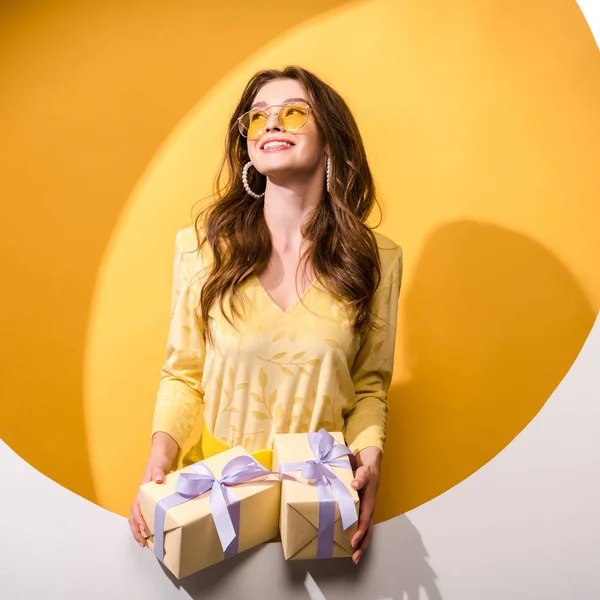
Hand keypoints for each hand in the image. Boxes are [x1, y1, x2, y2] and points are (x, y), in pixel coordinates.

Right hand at [128, 432, 178, 547]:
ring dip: (141, 530)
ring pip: (140, 517)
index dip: (138, 519)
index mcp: (142, 490)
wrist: (162, 455)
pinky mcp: (154, 499)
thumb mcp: (159, 464)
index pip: (135, 507)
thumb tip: (158, 479)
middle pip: (134, 516)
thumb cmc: (159, 460)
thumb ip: (158, 470)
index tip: (144, 528)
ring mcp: (148, 498)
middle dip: (136, 530)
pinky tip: (156, 531)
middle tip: (143, 543)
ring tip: (147, 542)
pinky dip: (150, 524)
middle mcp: (143, 496)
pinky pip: (149, 514)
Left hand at [350, 446, 381, 563]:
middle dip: (362, 545)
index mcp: (369, 502)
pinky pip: (361, 525)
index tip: (353, 541)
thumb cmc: (366, 470)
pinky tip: (351, 542)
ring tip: (354, 556)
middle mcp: (369, 509)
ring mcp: (367, 510)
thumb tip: (355, 484)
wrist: (370, 465)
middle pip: (368, 531)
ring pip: (366, 531)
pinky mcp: (363, 509)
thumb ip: (360, 477)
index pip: (364, 520)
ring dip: (361, 544)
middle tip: (354, 557)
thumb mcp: (364, 471)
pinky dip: (358, 535)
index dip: (359, 532)